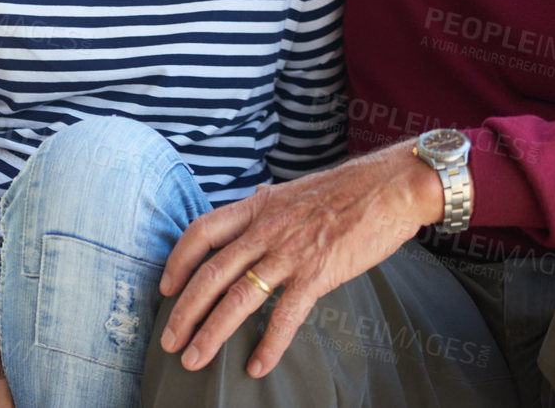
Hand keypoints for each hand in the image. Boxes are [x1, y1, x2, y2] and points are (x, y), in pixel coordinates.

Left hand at [156, 140, 443, 378]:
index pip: (201, 232)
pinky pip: (285, 315)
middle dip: (184, 312)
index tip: (165, 288)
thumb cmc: (346, 190)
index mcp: (256, 207)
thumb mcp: (292, 192)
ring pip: (237, 297)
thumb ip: (268, 208)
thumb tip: (251, 210)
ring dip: (211, 333)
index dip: (177, 261)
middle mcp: (265, 229)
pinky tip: (257, 366)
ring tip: (195, 359)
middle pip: (210, 273)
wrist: (389, 187)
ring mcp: (289, 251)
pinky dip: (268, 345)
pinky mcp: (317, 273)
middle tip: (169, 341)